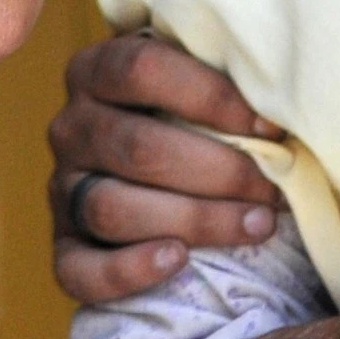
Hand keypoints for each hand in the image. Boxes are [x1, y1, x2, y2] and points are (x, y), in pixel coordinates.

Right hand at [49, 33, 286, 305]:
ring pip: (112, 208)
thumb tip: (278, 97)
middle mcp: (70, 128)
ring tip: (256, 225)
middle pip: (137, 148)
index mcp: (95, 71)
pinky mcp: (65, 248)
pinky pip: (79, 269)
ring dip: (195, 220)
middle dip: (218, 171)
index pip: (142, 69)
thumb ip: (222, 75)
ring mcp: (61, 190)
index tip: (270, 126)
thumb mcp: (198, 82)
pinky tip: (179, 260)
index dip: (211, 96)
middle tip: (272, 188)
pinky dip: (129, 269)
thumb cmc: (195, 120)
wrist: (160, 172)